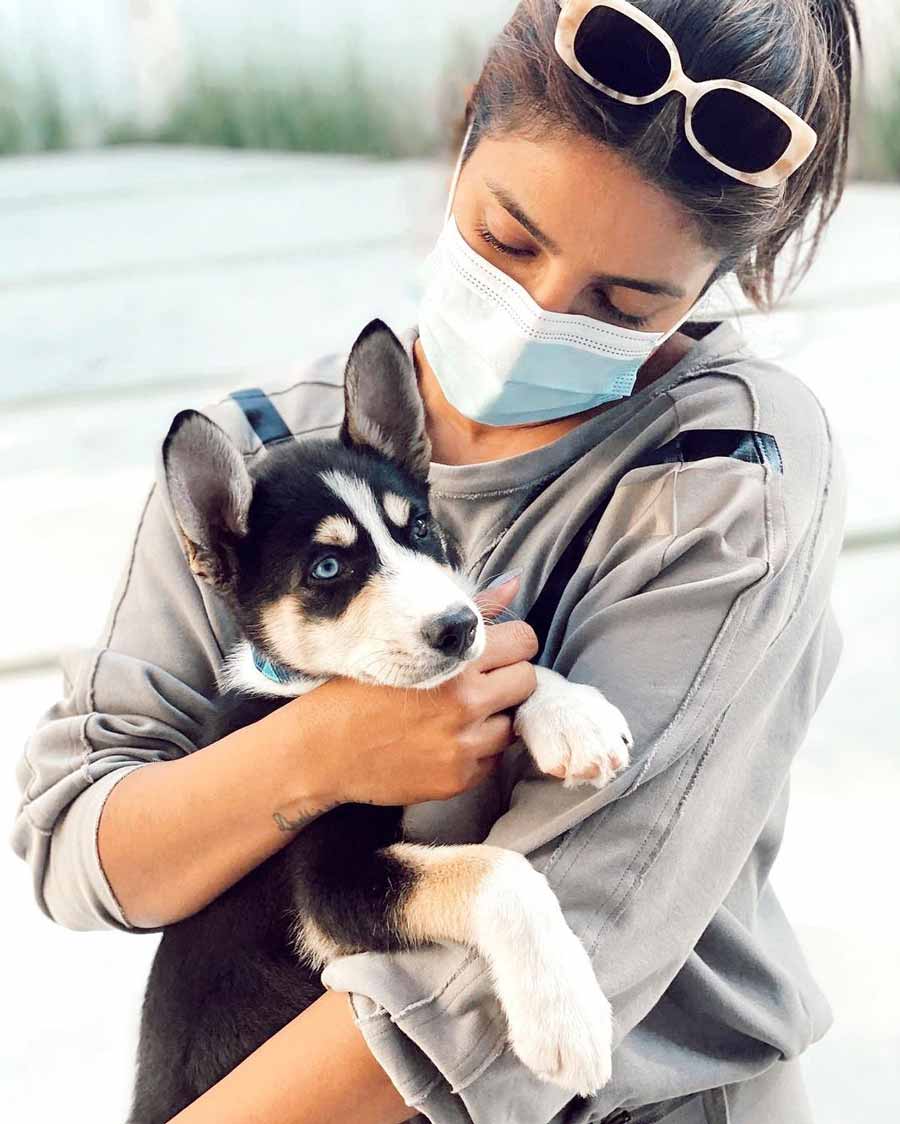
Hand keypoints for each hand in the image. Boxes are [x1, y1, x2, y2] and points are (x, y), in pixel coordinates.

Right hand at [283, 574, 537, 806]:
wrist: (321, 752)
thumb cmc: (358, 691)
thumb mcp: (405, 643)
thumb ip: (470, 613)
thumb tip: (515, 583)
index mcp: (453, 661)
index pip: (524, 641)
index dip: (511, 645)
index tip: (495, 653)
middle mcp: (466, 702)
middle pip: (528, 681)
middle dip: (508, 680)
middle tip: (480, 684)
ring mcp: (464, 744)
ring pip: (514, 723)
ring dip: (495, 718)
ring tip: (460, 716)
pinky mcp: (459, 779)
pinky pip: (493, 759)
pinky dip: (477, 751)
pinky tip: (446, 742)